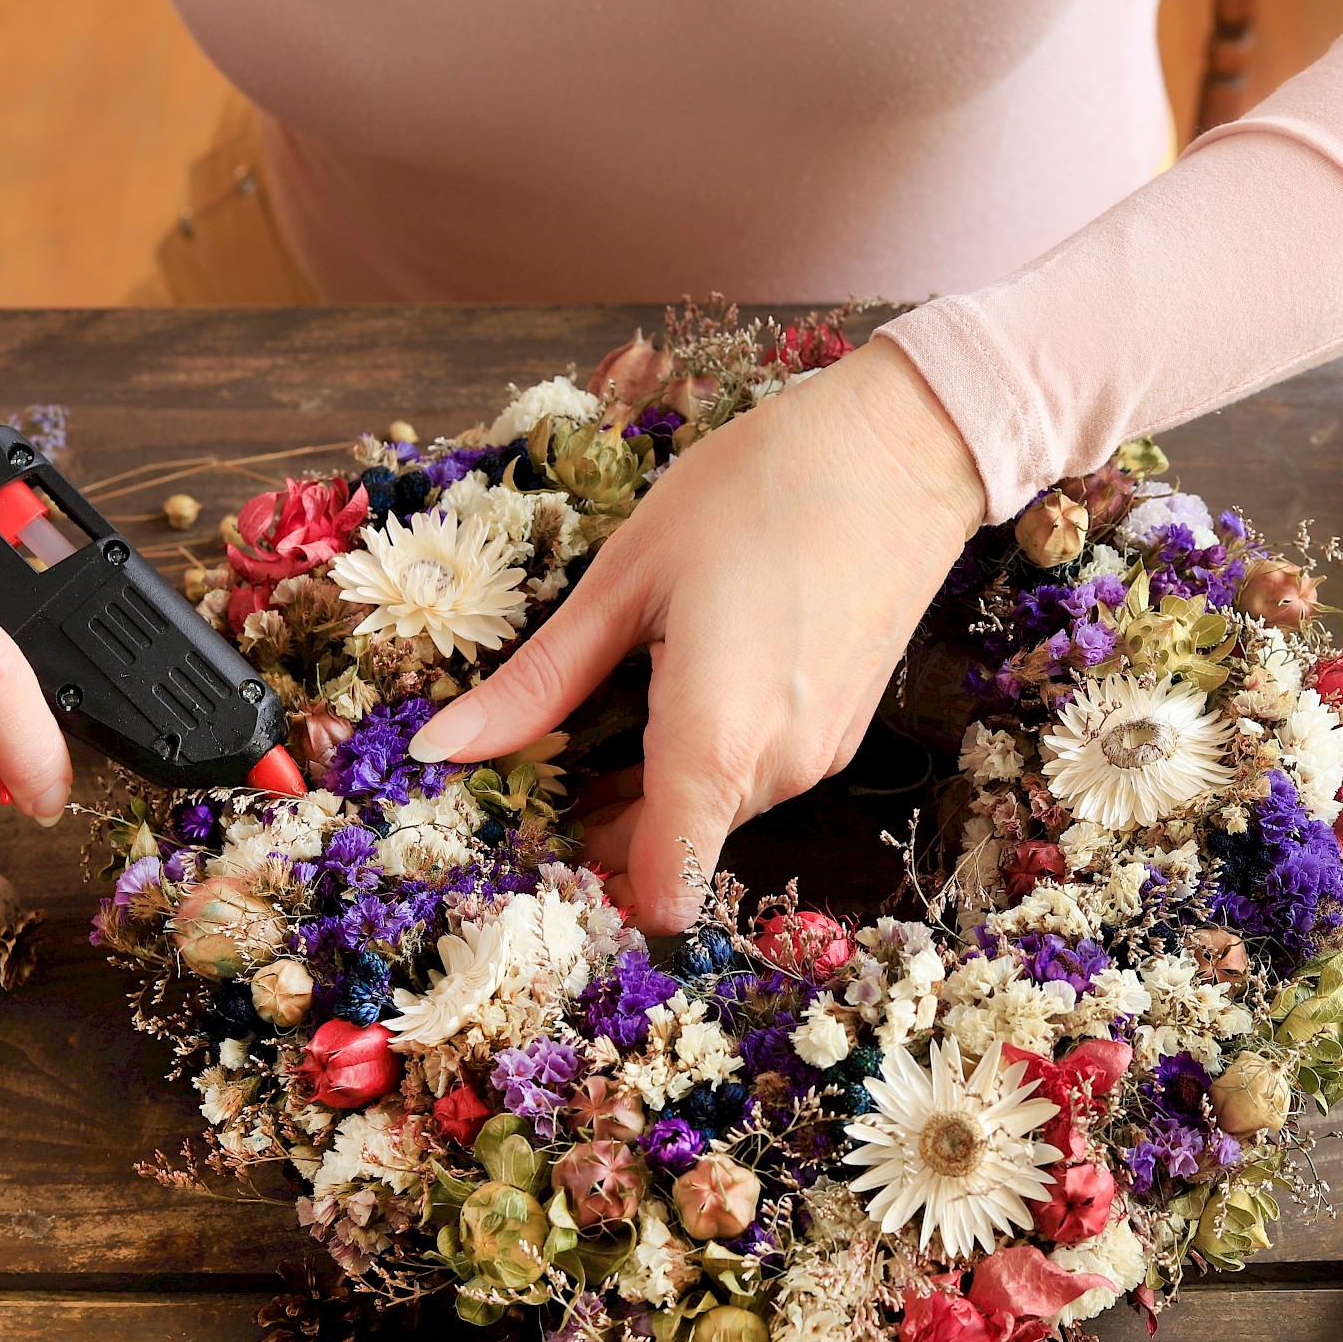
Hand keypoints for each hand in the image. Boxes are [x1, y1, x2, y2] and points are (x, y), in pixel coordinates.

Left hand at [409, 337, 984, 931]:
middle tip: (547, 742)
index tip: (538, 834)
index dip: (592, 887)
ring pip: (711, 810)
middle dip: (601, 821)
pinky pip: (754, 773)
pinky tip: (679, 672)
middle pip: (670, 848)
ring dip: (653, 782)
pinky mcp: (841, 731)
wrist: (904, 449)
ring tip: (612, 691)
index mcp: (713, 744)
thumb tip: (438, 750)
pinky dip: (706, 753)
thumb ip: (538, 684)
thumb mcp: (625, 578)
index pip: (662, 892)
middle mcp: (774, 772)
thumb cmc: (758, 491)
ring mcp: (817, 755)